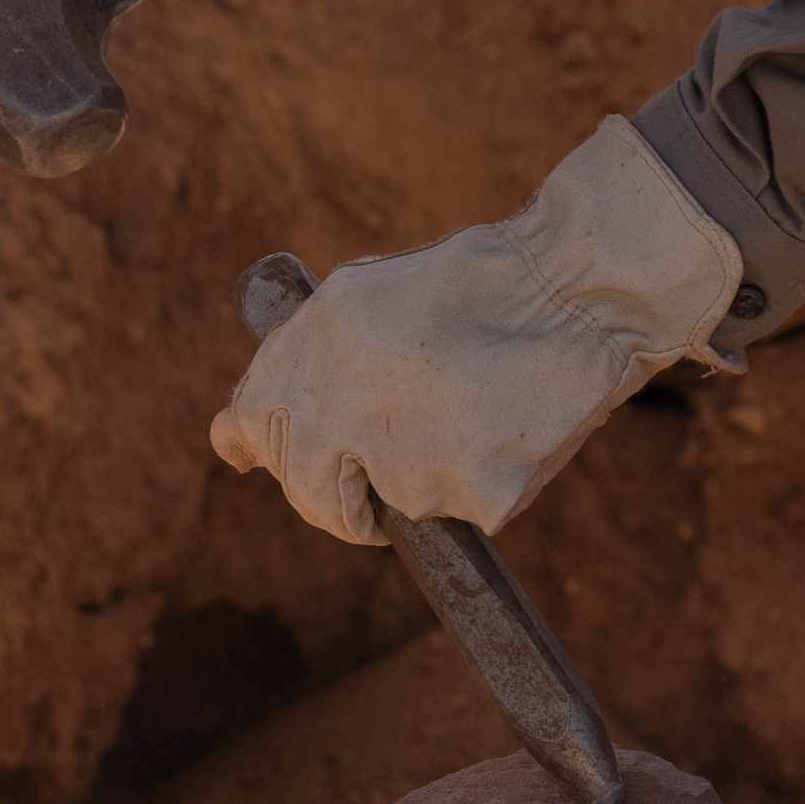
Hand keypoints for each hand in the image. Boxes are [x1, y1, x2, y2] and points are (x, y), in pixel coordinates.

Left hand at [211, 119, 742, 543]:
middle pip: (314, 495)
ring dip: (421, 487)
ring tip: (468, 421)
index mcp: (315, 347)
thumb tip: (230, 443)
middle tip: (391, 462)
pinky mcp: (468, 497)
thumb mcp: (365, 302)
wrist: (575, 287)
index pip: (253, 425)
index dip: (268, 449)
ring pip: (393, 511)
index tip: (281, 458)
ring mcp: (405, 459)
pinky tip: (508, 432)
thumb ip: (298, 365)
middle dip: (343, 494)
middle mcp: (345, 406)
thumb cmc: (476, 289)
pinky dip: (484, 488)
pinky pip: (463, 517)